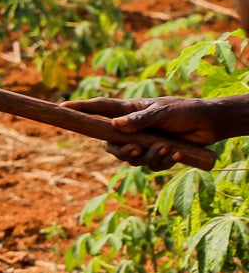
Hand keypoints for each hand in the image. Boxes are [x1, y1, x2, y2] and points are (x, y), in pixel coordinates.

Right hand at [65, 94, 248, 167]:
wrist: (211, 124)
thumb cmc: (184, 111)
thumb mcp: (161, 112)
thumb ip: (138, 120)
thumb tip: (115, 127)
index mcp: (128, 111)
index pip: (98, 109)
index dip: (79, 109)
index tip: (61, 107)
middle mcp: (131, 128)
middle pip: (111, 144)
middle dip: (122, 151)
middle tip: (136, 150)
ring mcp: (144, 142)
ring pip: (132, 158)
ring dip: (149, 156)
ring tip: (167, 147)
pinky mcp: (158, 154)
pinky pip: (152, 165)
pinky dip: (163, 161)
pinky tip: (177, 153)